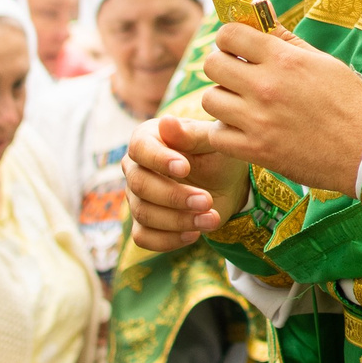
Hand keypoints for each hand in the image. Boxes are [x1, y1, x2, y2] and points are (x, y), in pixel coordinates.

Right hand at [125, 115, 250, 250]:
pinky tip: (194, 233)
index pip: (140, 148)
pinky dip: (169, 239)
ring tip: (212, 219)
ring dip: (179, 220)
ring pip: (144, 213)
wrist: (226, 183)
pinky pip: (143, 238)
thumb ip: (191, 134)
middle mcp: (135, 168)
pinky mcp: (144, 224)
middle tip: (207, 200)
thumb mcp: (212, 142)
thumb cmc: (217, 154)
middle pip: (140, 185)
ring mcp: (136, 197)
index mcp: (147, 139)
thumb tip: (166, 122)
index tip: (185, 168)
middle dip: (175, 196)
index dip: (159, 160)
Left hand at [198, 21, 361, 195]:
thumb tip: (259, 4)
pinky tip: (243, 129)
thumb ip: (285, 36)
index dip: (230, 38)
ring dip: (223, 99)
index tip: (238, 47)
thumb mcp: (322, 61)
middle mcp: (266, 86)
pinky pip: (216, 134)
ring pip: (209, 99)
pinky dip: (225, 131)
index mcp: (284, 59)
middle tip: (239, 74)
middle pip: (212, 64)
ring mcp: (258, 120)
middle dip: (223, 65)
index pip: (229, 34)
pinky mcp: (256, 151)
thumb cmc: (350, 102)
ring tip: (243, 104)